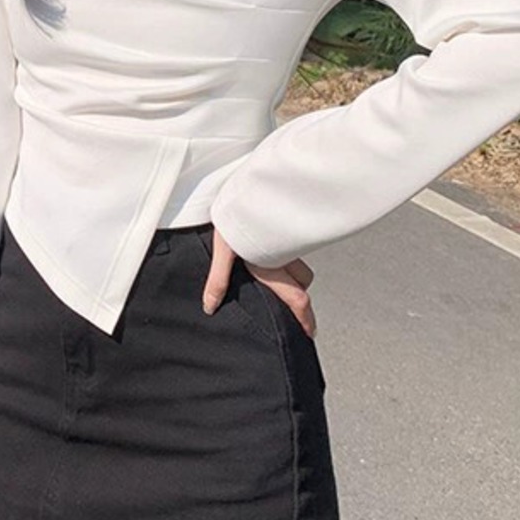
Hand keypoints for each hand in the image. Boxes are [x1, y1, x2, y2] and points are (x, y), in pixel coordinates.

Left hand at [201, 226, 315, 337]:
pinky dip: (288, 256)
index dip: (304, 318)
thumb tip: (211, 306)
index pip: (296, 298)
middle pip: (303, 283)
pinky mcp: (283, 226)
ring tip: (286, 284)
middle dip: (303, 301)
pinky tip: (278, 251)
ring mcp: (286, 240)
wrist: (248, 185)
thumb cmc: (237, 215)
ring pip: (299, 264)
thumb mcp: (224, 249)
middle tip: (302, 315)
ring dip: (296, 276)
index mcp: (270, 265)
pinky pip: (292, 247)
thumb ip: (218, 280)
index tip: (309, 333)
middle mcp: (284, 255)